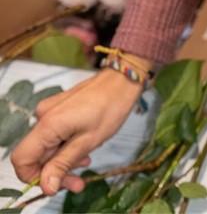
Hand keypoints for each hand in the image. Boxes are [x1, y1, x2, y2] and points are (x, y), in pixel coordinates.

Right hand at [11, 68, 144, 195]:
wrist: (122, 81)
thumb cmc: (110, 107)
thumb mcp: (88, 141)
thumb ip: (63, 163)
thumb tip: (47, 186)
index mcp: (47, 124)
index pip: (22, 159)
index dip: (35, 177)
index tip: (58, 183)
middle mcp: (43, 116)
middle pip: (37, 154)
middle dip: (56, 171)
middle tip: (78, 182)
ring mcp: (50, 111)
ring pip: (47, 146)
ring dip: (63, 159)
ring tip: (86, 161)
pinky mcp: (58, 109)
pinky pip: (55, 134)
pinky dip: (66, 145)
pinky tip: (84, 148)